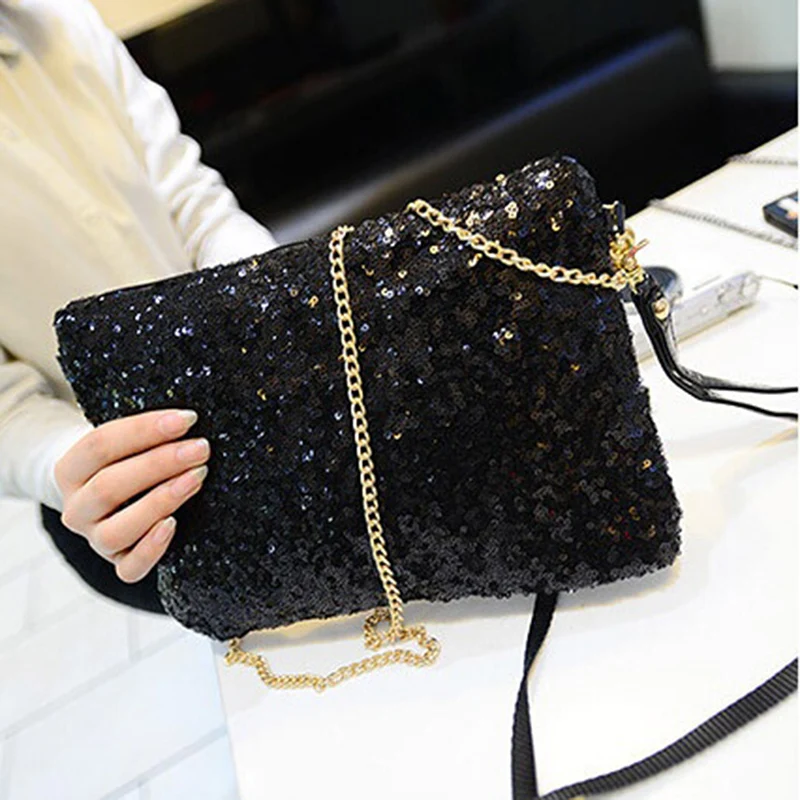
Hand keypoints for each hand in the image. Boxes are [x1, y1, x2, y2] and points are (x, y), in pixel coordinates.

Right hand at [54, 408, 209, 583]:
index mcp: (70, 470)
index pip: (99, 445)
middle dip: (160, 464)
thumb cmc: (130, 460)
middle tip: (201, 448)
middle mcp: (77, 508)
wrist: (119, 494)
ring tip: (196, 478)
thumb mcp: (129, 443)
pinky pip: (128, 569)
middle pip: (110, 486)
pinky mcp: (119, 563)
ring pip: (116, 530)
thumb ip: (149, 434)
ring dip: (160, 502)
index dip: (145, 430)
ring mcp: (95, 540)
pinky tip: (173, 525)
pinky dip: (151, 549)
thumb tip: (189, 420)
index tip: (187, 419)